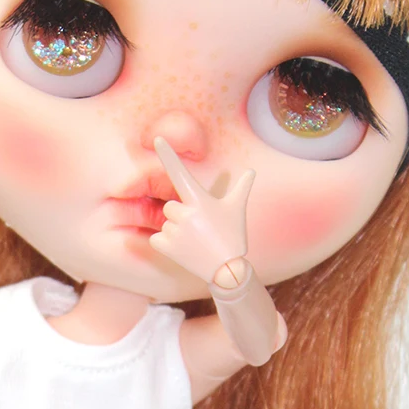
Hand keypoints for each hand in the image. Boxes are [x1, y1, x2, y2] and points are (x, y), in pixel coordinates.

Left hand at [148, 135, 254, 285]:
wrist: (226, 270)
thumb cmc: (233, 236)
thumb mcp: (238, 209)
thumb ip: (242, 187)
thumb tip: (251, 171)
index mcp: (199, 200)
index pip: (180, 172)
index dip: (168, 154)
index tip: (157, 138)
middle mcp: (185, 213)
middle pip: (170, 206)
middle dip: (180, 216)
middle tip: (198, 228)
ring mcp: (175, 230)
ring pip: (165, 224)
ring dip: (176, 231)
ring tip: (194, 241)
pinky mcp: (166, 247)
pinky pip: (157, 238)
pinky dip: (166, 244)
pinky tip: (183, 250)